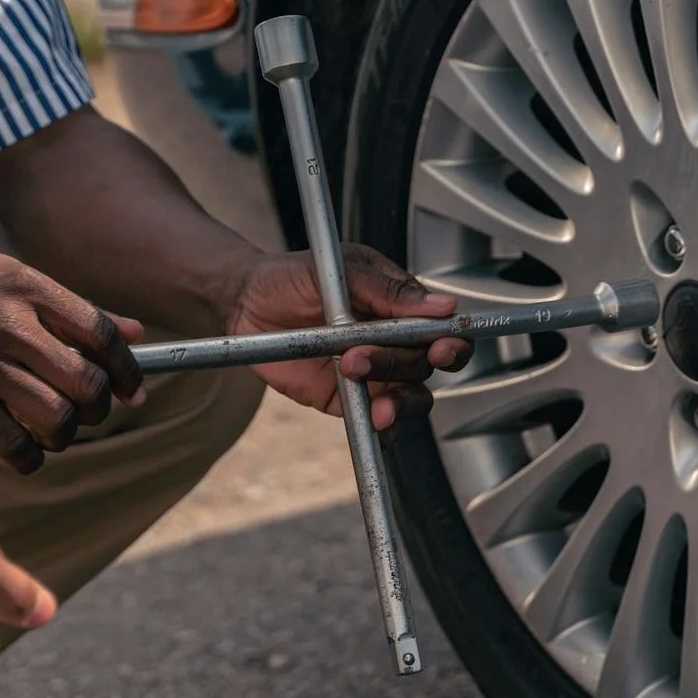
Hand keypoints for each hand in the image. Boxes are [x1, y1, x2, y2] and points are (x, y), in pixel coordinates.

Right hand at [0, 255, 145, 472]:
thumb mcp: (13, 285)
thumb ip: (74, 310)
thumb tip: (139, 333)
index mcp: (27, 288)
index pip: (101, 333)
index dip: (126, 370)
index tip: (131, 392)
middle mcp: (7, 322)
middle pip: (86, 382)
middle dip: (96, 409)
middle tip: (85, 414)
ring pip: (56, 418)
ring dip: (64, 435)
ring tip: (52, 431)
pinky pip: (14, 445)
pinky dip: (29, 457)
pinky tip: (24, 450)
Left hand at [223, 246, 472, 429]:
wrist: (247, 303)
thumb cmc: (293, 276)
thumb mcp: (342, 270)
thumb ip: (388, 290)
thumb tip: (443, 306)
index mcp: (400, 307)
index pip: (443, 329)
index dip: (450, 342)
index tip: (440, 346)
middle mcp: (393, 342)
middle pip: (424, 366)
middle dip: (399, 364)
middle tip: (360, 355)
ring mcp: (373, 374)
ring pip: (409, 398)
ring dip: (396, 400)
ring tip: (360, 384)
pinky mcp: (348, 399)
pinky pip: (378, 422)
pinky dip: (383, 427)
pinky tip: (374, 420)